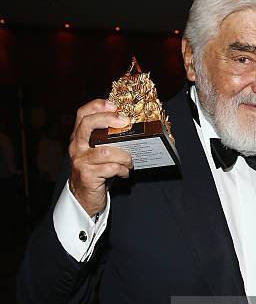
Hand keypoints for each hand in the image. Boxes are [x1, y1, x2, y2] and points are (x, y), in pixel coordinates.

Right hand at [68, 99, 132, 215]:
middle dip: (109, 120)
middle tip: (125, 122)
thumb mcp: (96, 153)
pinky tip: (124, 173)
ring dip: (124, 156)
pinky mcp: (88, 176)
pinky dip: (122, 170)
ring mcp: (81, 162)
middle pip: (88, 125)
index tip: (114, 105)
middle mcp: (76, 147)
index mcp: (78, 138)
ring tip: (129, 161)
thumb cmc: (95, 173)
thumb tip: (128, 127)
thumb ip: (105, 140)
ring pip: (106, 151)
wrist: (83, 198)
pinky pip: (111, 168)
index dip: (97, 106)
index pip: (82, 114)